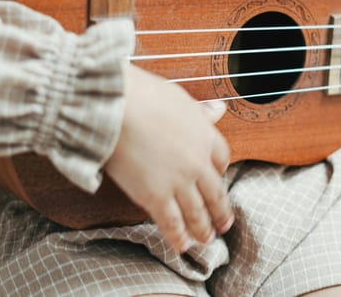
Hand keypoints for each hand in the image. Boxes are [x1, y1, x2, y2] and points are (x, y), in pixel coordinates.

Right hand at [105, 63, 233, 252]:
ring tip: (207, 240)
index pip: (222, 158)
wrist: (115, 106)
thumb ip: (200, 111)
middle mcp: (197, 161)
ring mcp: (179, 181)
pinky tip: (183, 245)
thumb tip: (220, 108)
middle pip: (215, 191)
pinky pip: (172, 222)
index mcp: (204, 135)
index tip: (219, 178)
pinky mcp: (156, 196)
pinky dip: (178, 236)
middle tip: (225, 224)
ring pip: (197, 211)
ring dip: (203, 228)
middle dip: (221, 210)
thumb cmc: (142, 95)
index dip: (221, 171)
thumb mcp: (179, 98)